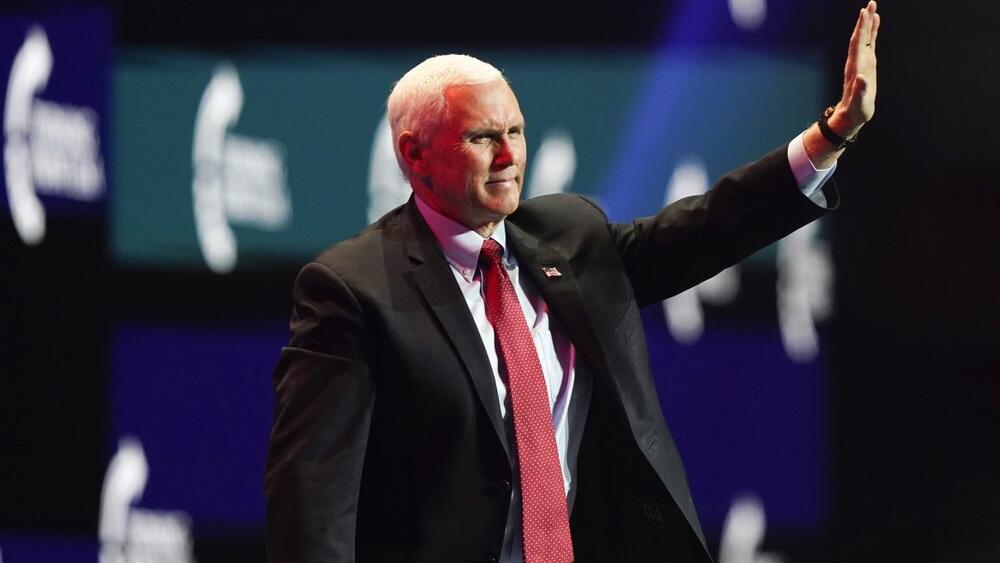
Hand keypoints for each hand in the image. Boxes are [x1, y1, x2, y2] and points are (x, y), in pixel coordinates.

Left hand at [830, 1, 879, 137]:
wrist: (851, 115)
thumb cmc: (856, 110)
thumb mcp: (859, 103)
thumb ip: (860, 90)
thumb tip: (862, 78)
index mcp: (855, 67)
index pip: (858, 44)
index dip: (861, 29)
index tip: (864, 13)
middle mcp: (857, 61)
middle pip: (860, 37)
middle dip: (865, 20)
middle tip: (870, 3)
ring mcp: (862, 61)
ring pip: (865, 38)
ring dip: (868, 23)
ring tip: (872, 8)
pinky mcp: (867, 64)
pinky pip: (870, 44)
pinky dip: (873, 32)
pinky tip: (875, 22)